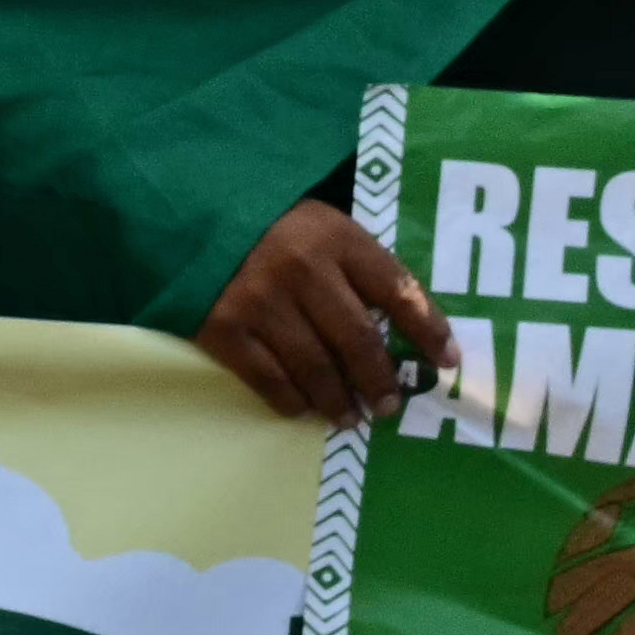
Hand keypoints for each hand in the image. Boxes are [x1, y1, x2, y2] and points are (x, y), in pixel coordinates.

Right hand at [196, 191, 446, 426]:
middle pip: (357, 338)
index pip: (397, 288)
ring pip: (315, 367)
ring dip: (339, 400)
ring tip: (350, 417)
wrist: (188, 217)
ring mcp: (261, 302)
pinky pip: (268, 379)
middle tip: (390, 405)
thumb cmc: (270, 227)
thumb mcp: (323, 227)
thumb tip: (401, 329)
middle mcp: (302, 270)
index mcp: (336, 238)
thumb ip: (358, 267)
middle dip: (380, 379)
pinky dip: (291, 400)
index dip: (428, 329)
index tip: (447, 361)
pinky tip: (303, 408)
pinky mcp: (224, 328)